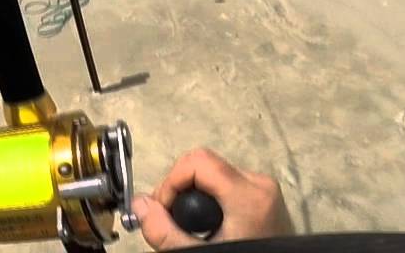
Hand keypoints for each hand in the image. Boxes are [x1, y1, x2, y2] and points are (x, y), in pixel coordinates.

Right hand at [133, 148, 293, 249]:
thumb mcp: (199, 252)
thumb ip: (164, 231)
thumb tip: (139, 203)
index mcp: (248, 196)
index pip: (197, 161)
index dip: (171, 181)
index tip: (163, 210)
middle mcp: (260, 184)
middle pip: (205, 166)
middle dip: (180, 189)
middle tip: (169, 219)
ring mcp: (265, 189)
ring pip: (215, 175)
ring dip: (194, 195)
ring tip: (187, 225)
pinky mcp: (266, 196)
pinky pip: (228, 184)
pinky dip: (211, 199)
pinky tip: (208, 224)